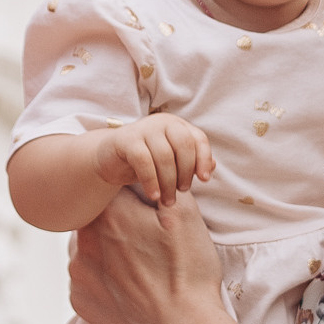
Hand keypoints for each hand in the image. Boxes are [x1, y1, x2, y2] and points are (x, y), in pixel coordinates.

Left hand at [70, 190, 227, 323]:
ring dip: (109, 252)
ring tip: (140, 269)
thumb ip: (162, 184)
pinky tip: (129, 289)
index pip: (113, 189)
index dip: (133, 197)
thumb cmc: (187, 273)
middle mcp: (83, 239)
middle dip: (119, 224)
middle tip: (147, 242)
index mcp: (109, 212)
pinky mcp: (79, 300)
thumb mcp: (187, 216)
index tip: (148, 210)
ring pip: (90, 249)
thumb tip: (148, 175)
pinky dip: (104, 280)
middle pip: (99, 219)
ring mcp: (77, 272)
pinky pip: (88, 279)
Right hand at [91, 113, 213, 207]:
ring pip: (164, 156)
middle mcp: (162, 122)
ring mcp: (143, 128)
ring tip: (168, 200)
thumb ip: (191, 163)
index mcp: (176, 125)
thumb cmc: (146, 162)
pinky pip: (143, 161)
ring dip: (168, 182)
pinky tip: (154, 195)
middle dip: (185, 172)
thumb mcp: (171, 163)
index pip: (198, 138)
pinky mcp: (126, 140)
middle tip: (182, 191)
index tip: (204, 180)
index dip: (204, 159)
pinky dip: (151, 181)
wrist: (110, 160)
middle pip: (183, 145)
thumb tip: (213, 166)